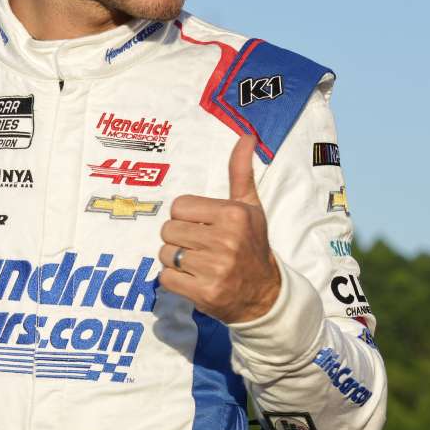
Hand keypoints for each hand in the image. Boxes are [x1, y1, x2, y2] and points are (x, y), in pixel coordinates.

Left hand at [158, 134, 280, 323]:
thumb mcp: (250, 206)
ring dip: (176, 260)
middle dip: (180, 238)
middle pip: (169, 230)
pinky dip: (175, 280)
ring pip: (165, 254)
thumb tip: (246, 136)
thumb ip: (240, 171)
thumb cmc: (251, 244)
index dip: (187, 217)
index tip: (204, 227)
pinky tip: (195, 279)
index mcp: (234, 214)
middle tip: (201, 247)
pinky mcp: (204, 293)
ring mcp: (215, 269)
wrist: (264, 294)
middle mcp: (225, 240)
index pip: (179, 206)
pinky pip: (165, 278)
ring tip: (198, 263)